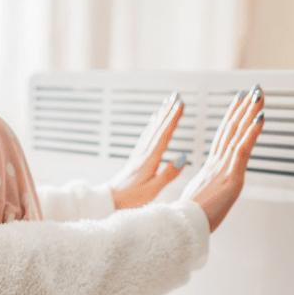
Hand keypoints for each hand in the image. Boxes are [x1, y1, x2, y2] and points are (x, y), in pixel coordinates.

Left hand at [109, 92, 187, 209]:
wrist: (111, 199)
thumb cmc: (132, 198)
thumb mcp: (153, 190)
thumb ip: (168, 175)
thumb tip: (182, 158)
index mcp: (150, 159)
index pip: (164, 134)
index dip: (173, 119)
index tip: (181, 104)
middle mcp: (144, 153)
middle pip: (158, 127)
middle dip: (168, 111)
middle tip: (177, 96)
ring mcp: (139, 153)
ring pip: (152, 129)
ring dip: (161, 115)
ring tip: (168, 102)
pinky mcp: (136, 156)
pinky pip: (146, 135)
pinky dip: (152, 124)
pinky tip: (154, 119)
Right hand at [181, 85, 264, 231]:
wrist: (182, 229)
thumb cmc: (187, 222)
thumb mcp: (196, 203)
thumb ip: (202, 195)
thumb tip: (202, 198)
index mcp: (209, 171)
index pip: (222, 140)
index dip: (231, 120)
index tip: (238, 105)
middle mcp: (216, 166)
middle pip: (230, 131)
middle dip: (241, 109)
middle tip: (250, 91)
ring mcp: (223, 170)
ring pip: (237, 134)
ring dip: (249, 112)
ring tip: (257, 95)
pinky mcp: (231, 177)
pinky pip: (243, 149)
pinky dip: (252, 132)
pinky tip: (260, 117)